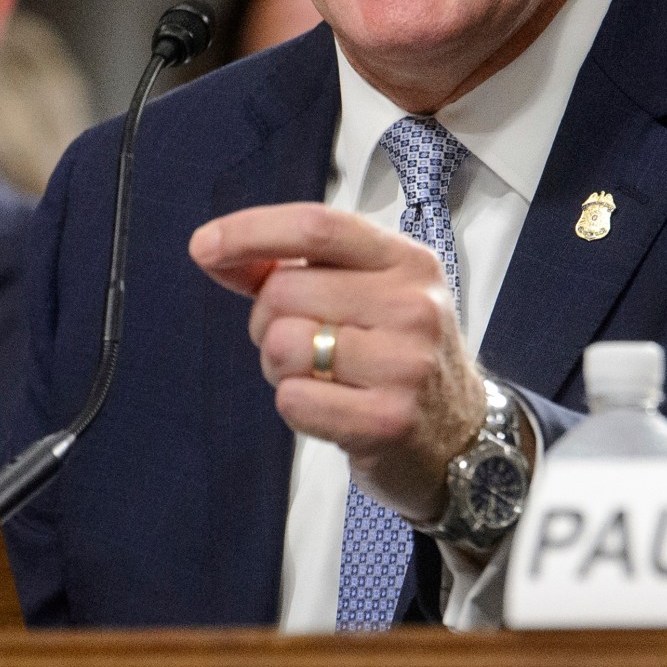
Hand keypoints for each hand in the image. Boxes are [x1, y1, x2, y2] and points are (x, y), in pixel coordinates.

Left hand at [190, 202, 484, 522]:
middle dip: (267, 322)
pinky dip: (296, 407)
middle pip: (284, 292)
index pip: (318, 227)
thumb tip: (215, 250)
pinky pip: (294, 400)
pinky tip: (333, 410)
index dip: (251, 231)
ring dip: (281, 369)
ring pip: (283, 346)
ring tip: (321, 379)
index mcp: (406, 261)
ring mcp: (405, 363)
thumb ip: (293, 270)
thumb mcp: (365, 297)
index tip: (206, 245)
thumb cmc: (398, 358)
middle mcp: (413, 305)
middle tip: (304, 347)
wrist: (460, 439)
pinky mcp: (389, 419)